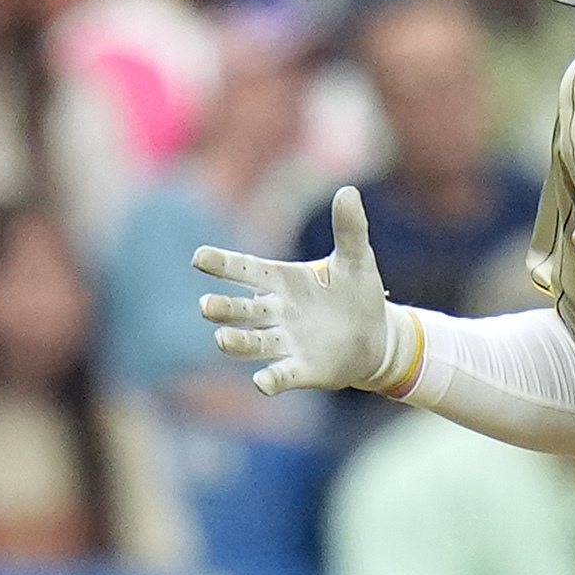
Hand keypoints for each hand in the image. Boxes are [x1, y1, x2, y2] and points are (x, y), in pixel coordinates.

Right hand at [196, 185, 406, 396]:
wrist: (376, 337)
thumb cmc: (357, 294)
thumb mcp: (357, 259)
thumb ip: (349, 229)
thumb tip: (347, 191)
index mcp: (283, 282)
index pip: (248, 270)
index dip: (223, 264)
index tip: (198, 257)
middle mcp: (277, 313)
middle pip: (243, 310)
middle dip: (224, 308)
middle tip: (206, 305)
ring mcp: (287, 343)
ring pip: (254, 342)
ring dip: (237, 342)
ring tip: (220, 339)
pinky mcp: (303, 370)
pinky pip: (282, 374)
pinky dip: (271, 379)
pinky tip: (261, 383)